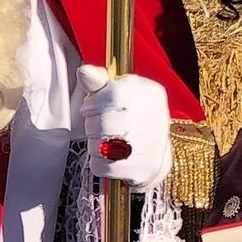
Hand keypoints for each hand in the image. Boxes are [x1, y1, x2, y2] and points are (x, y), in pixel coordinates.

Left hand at [75, 66, 171, 186]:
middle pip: (106, 123)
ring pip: (103, 146)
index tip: (89, 109)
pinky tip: (106, 158)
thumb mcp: (117, 92)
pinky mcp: (146, 169)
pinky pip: (105, 167)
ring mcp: (154, 145)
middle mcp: (158, 117)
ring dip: (94, 145)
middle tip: (95, 128)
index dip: (93, 104)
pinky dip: (98, 164)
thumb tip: (83, 71)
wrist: (155, 151)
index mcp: (151, 93)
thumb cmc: (129, 115)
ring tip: (102, 142)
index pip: (113, 95)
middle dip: (92, 126)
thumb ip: (98, 82)